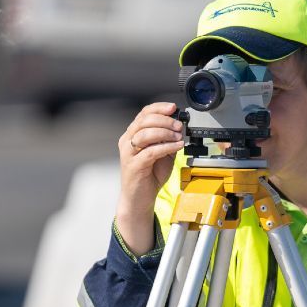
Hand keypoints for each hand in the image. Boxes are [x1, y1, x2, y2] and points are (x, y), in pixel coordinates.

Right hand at [116, 103, 184, 254]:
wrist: (139, 198)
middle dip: (165, 120)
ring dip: (165, 132)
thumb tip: (179, 126)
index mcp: (132, 135)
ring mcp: (128, 153)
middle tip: (178, 126)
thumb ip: (167, 139)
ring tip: (178, 137)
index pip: (144, 114)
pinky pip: (151, 151)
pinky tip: (176, 147)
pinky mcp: (133, 165)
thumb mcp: (162, 153)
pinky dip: (166, 147)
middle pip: (144, 120)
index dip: (159, 108)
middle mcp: (127, 141)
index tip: (173, 108)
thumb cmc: (149, 176)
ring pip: (145, 133)